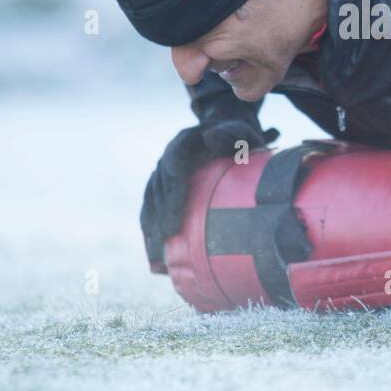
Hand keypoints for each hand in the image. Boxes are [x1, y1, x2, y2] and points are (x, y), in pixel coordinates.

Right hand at [139, 117, 278, 271]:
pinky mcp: (162, 188)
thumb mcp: (240, 132)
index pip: (173, 170)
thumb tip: (211, 137)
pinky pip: (150, 210)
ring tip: (156, 258)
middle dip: (159, 218)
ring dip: (150, 230)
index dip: (172, 196)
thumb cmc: (237, 137)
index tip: (174, 222)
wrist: (225, 133)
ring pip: (150, 202)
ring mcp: (162, 173)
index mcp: (184, 144)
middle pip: (158, 190)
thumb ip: (230, 133)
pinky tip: (154, 256)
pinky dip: (150, 231)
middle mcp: (167, 158)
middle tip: (167, 244)